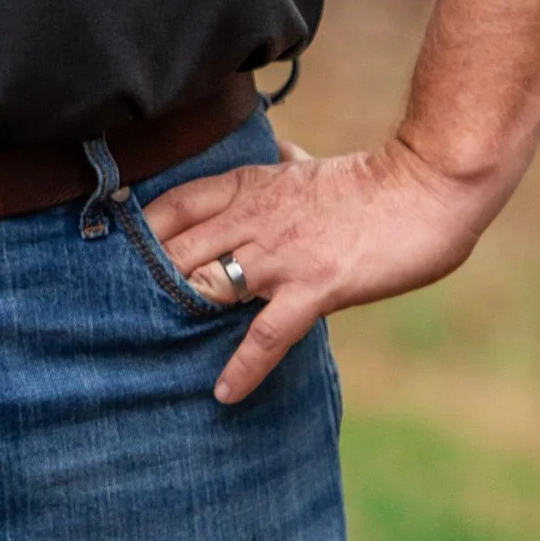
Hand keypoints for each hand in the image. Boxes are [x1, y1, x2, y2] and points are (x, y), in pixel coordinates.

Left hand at [142, 135, 503, 405]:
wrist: (428, 186)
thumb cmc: (376, 180)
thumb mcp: (315, 164)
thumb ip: (287, 161)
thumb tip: (279, 147)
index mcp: (252, 185)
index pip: (176, 203)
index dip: (140, 228)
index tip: (111, 251)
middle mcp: (256, 217)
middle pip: (179, 248)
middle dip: (145, 279)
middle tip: (114, 314)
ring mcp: (283, 254)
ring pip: (210, 284)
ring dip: (181, 315)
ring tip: (151, 350)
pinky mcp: (316, 286)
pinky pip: (267, 333)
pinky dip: (243, 366)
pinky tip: (224, 393)